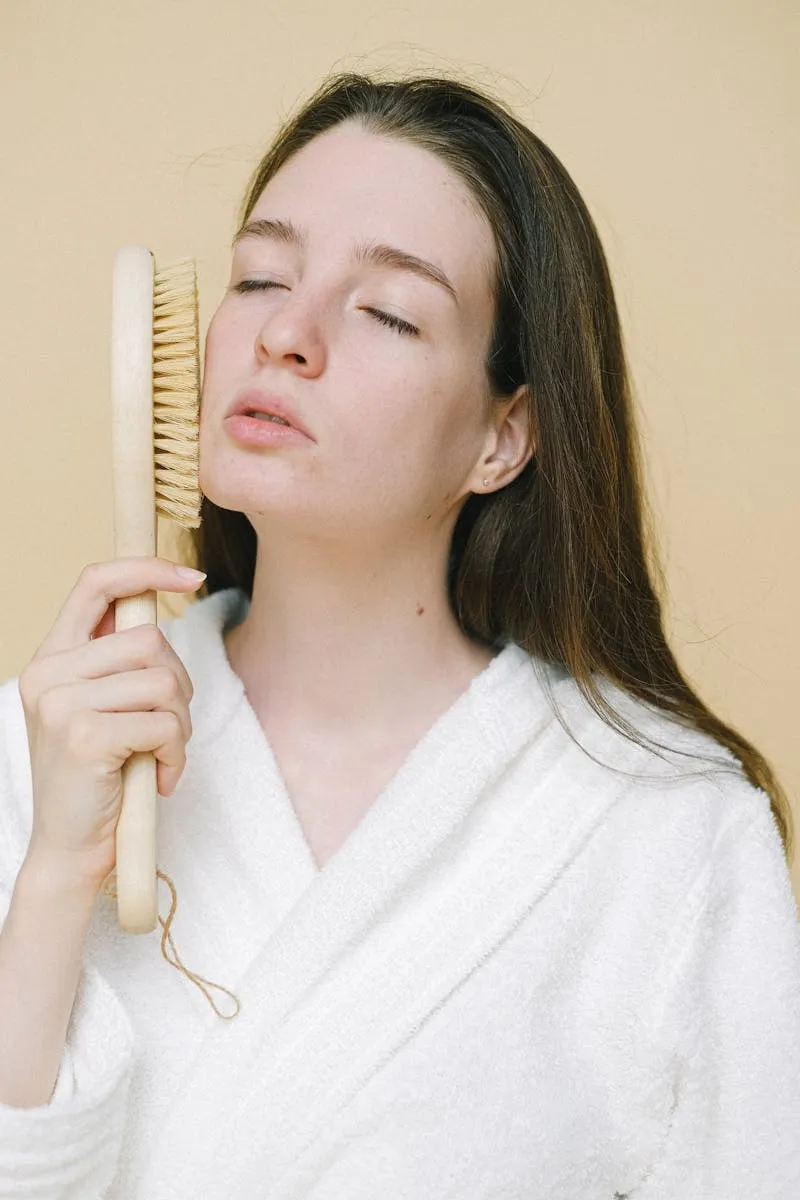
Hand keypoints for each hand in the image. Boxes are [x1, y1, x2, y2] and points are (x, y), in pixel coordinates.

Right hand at [18, 557, 204, 891]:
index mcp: (51, 658)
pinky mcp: (85, 737)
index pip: (95, 583)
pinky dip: (176, 752)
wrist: (73, 850)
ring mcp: (61, 704)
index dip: (146, 568)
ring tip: (163, 754)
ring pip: (163, 680)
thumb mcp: (102, 709)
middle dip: (179, 684)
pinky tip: (161, 778)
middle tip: (168, 728)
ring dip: (181, 724)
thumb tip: (157, 603)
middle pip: (149, 639)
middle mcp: (48, 674)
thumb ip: (117, 662)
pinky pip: (163, 722)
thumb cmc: (101, 778)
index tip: (193, 575)